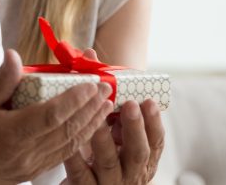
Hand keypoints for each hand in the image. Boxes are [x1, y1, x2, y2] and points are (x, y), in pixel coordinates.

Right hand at [0, 50, 113, 184]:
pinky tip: (87, 130)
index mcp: (12, 133)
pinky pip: (62, 156)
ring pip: (69, 145)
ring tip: (106, 108)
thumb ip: (0, 80)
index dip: (75, 99)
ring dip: (90, 125)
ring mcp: (30, 165)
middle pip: (67, 129)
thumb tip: (15, 55)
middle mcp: (26, 152)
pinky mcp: (31, 173)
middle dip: (91, 109)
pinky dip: (79, 142)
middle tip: (107, 90)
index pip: (53, 115)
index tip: (92, 84)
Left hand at [62, 50, 164, 184]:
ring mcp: (109, 183)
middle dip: (134, 127)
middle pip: (138, 152)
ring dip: (103, 140)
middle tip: (128, 105)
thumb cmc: (99, 150)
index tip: (148, 101)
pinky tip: (69, 144)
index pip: (156, 141)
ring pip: (108, 162)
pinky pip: (80, 174)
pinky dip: (76, 158)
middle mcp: (130, 172)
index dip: (154, 122)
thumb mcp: (111, 128)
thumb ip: (106, 97)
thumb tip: (88, 54)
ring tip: (97, 121)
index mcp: (142, 156)